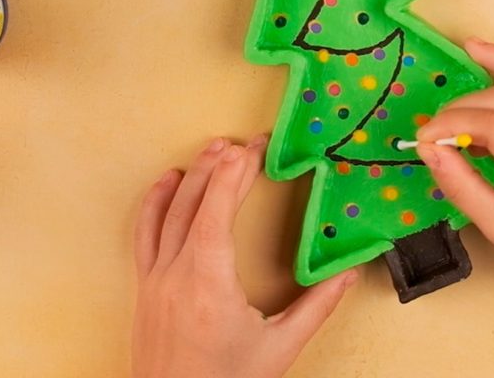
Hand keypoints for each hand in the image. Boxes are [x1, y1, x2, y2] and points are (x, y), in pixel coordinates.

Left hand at [132, 136, 356, 377]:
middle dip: (221, 167)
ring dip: (193, 176)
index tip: (252, 150)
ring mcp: (155, 281)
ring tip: (215, 148)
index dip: (234, 177)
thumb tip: (349, 272)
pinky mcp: (145, 288)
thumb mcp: (279, 350)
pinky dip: (156, 202)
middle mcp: (176, 277)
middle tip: (246, 142)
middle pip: (194, 205)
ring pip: (169, 213)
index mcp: (209, 287)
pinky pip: (145, 234)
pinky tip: (169, 181)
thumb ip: (316, 307)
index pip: (216, 215)